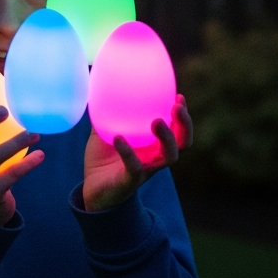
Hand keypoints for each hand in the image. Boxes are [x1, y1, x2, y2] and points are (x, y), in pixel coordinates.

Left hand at [83, 94, 192, 210]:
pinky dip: (128, 152)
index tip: (179, 96)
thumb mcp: (103, 132)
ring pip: (169, 156)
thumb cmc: (102, 159)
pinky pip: (134, 167)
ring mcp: (146, 170)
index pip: (177, 129)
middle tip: (177, 106)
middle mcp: (155, 157)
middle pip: (182, 141)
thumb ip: (105, 113)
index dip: (182, 115)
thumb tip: (100, 87)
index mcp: (153, 145)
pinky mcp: (131, 181)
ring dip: (167, 138)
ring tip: (157, 121)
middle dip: (184, 124)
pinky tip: (118, 137)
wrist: (93, 189)